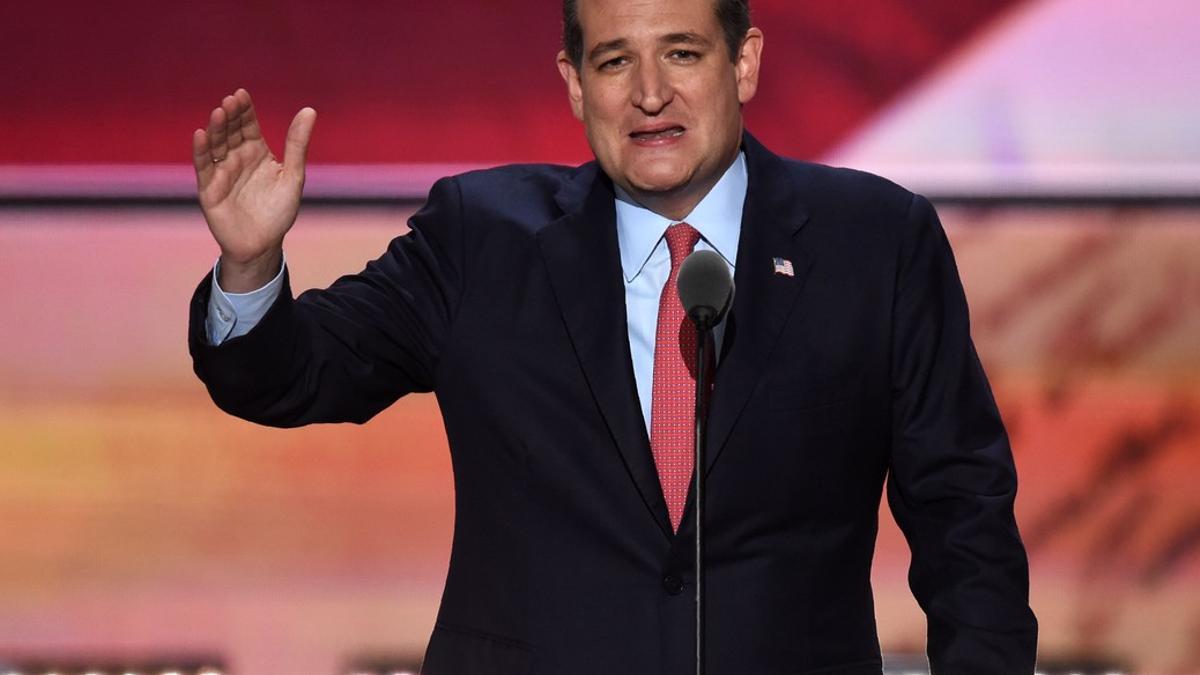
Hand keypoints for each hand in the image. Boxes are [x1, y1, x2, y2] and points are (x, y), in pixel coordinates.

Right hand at [192, 89, 315, 291]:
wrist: (264, 245)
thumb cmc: (279, 212)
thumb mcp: (293, 176)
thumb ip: (297, 144)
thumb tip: (309, 110)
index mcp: (257, 153)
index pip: (248, 126)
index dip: (244, 110)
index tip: (242, 94)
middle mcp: (237, 159)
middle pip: (230, 132)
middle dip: (230, 116)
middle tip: (231, 101)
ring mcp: (221, 172)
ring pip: (216, 146)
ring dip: (216, 129)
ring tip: (219, 112)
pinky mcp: (209, 189)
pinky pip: (203, 167)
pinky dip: (201, 151)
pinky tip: (201, 135)